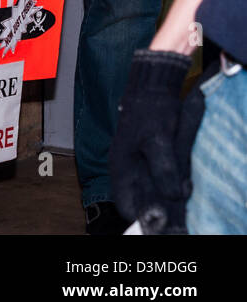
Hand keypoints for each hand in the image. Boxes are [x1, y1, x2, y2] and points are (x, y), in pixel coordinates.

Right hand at [111, 49, 196, 233]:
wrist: (151, 87)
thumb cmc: (151, 113)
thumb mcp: (159, 142)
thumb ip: (164, 170)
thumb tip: (175, 195)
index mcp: (119, 167)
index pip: (125, 205)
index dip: (142, 213)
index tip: (163, 214)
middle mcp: (123, 168)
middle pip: (137, 199)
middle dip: (156, 204)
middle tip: (177, 199)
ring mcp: (132, 161)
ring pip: (146, 188)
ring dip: (162, 192)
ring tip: (181, 186)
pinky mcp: (142, 155)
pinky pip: (151, 177)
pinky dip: (165, 181)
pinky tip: (179, 175)